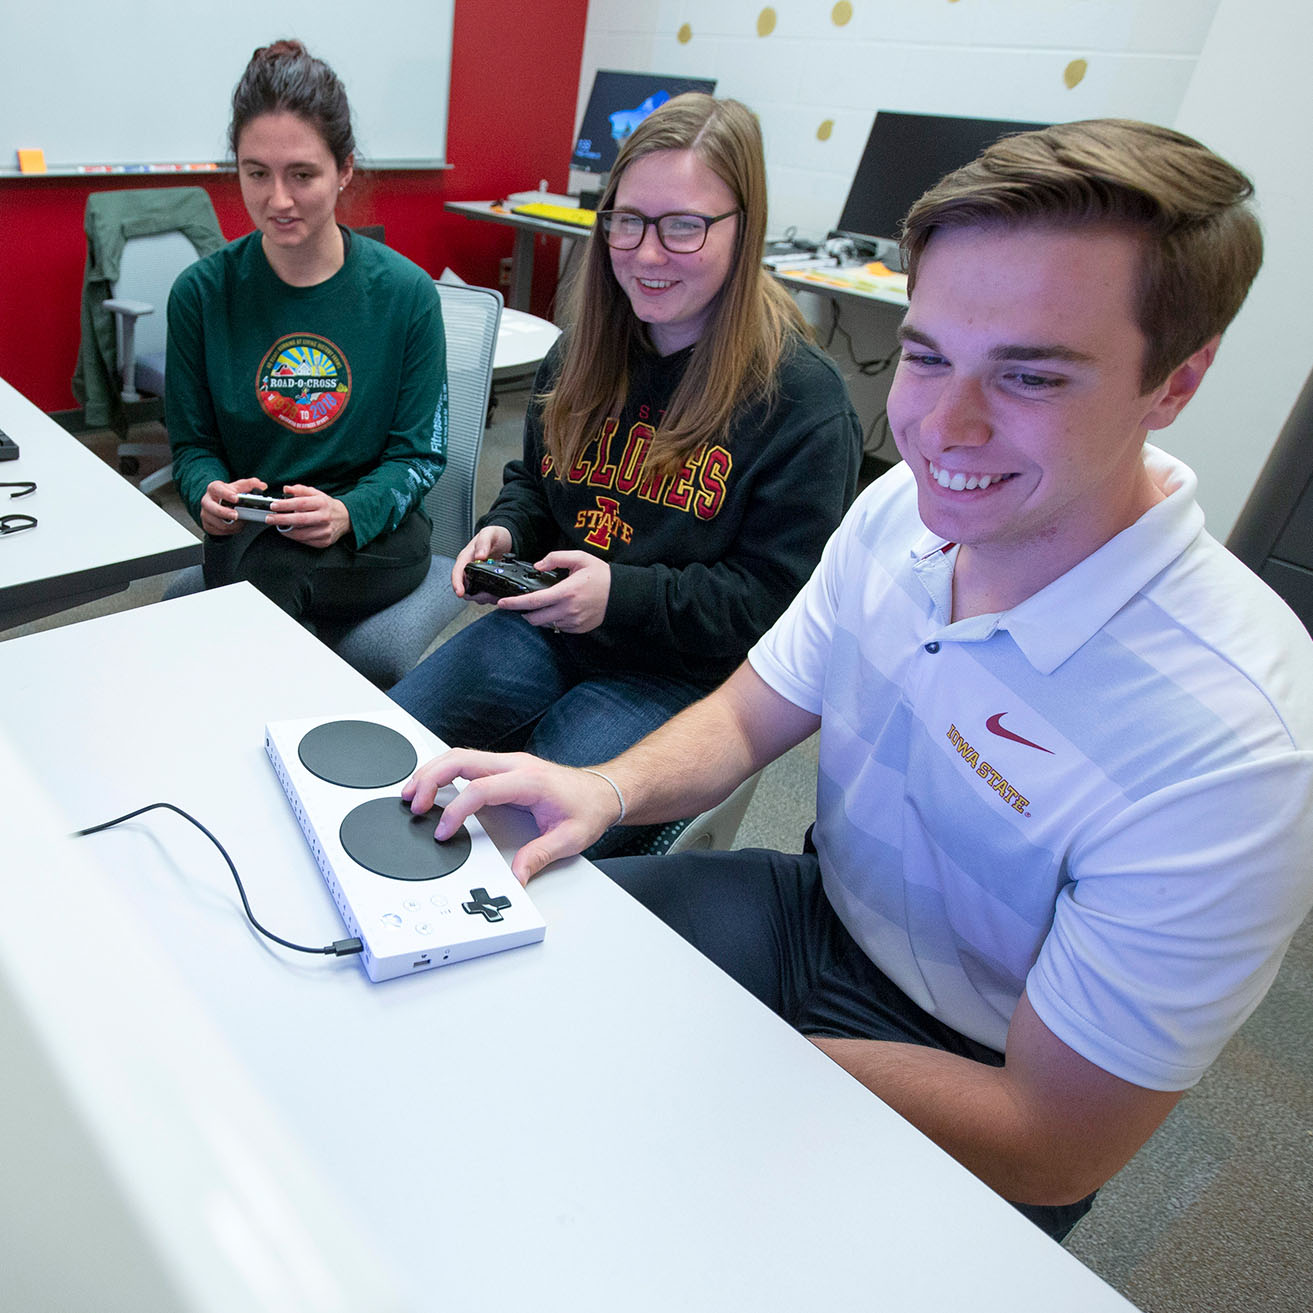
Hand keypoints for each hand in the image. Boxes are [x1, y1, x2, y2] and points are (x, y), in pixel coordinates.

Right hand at [201, 476, 265, 534]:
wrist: (219, 506)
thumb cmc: (229, 495)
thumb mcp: (238, 488)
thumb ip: (250, 485)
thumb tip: (262, 485)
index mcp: (214, 489)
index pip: (217, 489)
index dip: (226, 494)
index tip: (236, 498)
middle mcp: (207, 501)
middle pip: (212, 507)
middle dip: (224, 512)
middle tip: (236, 515)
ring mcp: (205, 513)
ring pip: (215, 521)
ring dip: (229, 524)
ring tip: (240, 523)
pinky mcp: (207, 525)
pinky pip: (218, 530)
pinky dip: (228, 530)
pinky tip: (235, 527)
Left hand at [269, 484, 350, 548]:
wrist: (345, 518)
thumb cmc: (327, 505)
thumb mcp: (316, 494)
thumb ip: (300, 490)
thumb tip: (286, 489)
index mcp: (322, 503)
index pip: (301, 503)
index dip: (285, 505)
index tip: (273, 505)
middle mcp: (325, 517)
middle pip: (300, 520)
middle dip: (281, 519)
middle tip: (269, 518)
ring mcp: (325, 531)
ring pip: (301, 533)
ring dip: (286, 530)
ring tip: (278, 525)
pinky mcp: (324, 541)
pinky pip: (305, 541)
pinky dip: (295, 537)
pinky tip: (290, 532)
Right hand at [401, 749, 622, 883]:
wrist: (603, 791)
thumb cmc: (588, 809)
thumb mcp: (569, 839)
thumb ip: (538, 856)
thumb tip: (515, 878)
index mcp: (529, 781)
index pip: (481, 789)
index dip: (457, 810)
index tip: (444, 832)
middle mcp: (516, 766)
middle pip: (461, 760)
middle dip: (431, 778)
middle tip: (413, 802)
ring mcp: (509, 763)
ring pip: (460, 756)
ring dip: (433, 771)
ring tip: (413, 793)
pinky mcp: (505, 768)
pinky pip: (468, 763)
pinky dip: (445, 772)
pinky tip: (433, 785)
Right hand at [451, 525, 513, 599]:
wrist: (507, 539)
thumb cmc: (496, 535)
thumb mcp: (489, 534)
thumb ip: (483, 543)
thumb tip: (479, 555)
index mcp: (466, 557)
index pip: (457, 572)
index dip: (457, 583)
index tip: (460, 592)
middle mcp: (469, 567)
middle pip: (463, 585)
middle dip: (471, 594)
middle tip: (484, 597)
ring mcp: (476, 575)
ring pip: (473, 591)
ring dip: (481, 597)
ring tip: (492, 596)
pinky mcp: (485, 580)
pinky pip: (483, 592)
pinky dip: (488, 596)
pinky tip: (495, 595)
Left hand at [498, 550, 610, 633]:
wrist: (622, 593)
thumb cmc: (601, 575)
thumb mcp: (580, 558)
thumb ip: (556, 558)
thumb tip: (538, 565)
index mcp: (566, 592)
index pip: (533, 601)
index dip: (514, 603)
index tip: (502, 603)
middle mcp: (568, 610)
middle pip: (535, 619)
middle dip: (523, 613)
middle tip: (521, 605)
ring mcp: (573, 622)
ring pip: (546, 624)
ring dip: (539, 617)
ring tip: (544, 605)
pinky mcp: (578, 629)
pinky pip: (558, 627)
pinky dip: (554, 620)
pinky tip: (559, 609)